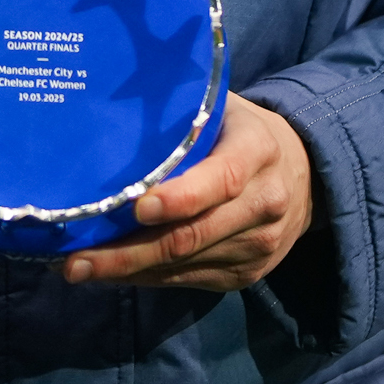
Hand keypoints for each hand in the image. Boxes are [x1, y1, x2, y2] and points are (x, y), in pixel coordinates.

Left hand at [58, 94, 312, 291]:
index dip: (180, 198)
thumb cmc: (243, 131)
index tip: (136, 207)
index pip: (222, 180)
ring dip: (127, 271)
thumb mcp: (224, 108)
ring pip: (184, 264)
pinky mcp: (246, 275)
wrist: (308, 175)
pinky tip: (111, 272)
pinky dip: (147, 279)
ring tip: (78, 268)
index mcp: (257, 152)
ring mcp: (258, 247)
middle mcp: (264, 204)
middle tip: (76, 261)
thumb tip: (113, 102)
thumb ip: (183, 111)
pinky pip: (188, 281)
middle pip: (192, 236)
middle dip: (129, 253)